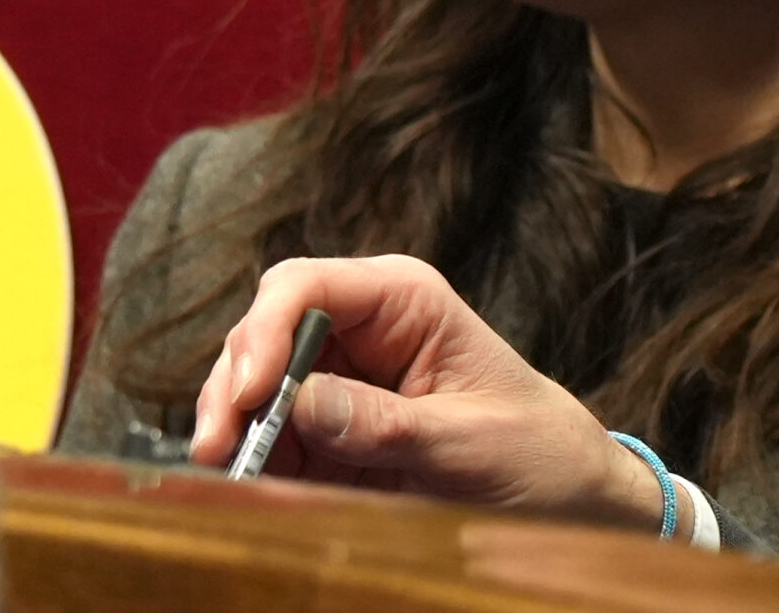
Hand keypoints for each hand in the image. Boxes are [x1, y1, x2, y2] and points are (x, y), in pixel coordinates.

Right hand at [190, 255, 667, 530]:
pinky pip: (267, 440)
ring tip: (225, 478)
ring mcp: (336, 382)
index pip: (306, 286)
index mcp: (404, 300)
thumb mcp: (468, 439)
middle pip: (262, 336)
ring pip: (249, 390)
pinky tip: (246, 492)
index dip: (264, 331)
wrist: (560, 493)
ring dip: (231, 431)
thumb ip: (386, 423)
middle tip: (218, 449)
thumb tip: (300, 403)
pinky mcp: (324, 433)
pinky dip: (249, 464)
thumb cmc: (532, 447)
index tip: (249, 392)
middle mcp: (359, 329)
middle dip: (232, 389)